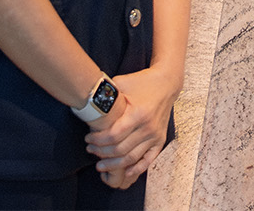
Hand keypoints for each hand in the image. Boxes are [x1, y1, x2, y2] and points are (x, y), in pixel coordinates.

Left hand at [85, 66, 179, 186]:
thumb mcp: (122, 83)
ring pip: (131, 158)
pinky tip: (124, 172)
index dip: (98, 140)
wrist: (166, 84)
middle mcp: (148, 127)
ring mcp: (155, 136)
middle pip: (120, 149)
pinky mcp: (160, 140)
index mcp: (138, 113)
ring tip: (99, 164)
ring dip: (113, 164)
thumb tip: (87, 103)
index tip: (87, 139)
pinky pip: (148, 160)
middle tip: (90, 150)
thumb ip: (107, 95)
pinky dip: (136, 169)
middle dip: (101, 152)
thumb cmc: (141, 82)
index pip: (114, 135)